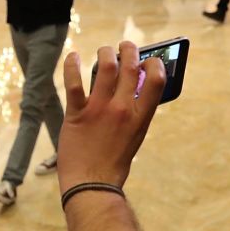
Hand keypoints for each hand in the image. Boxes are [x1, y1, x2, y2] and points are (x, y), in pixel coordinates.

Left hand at [56, 42, 165, 193]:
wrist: (91, 184)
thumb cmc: (113, 163)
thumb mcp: (134, 137)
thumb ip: (135, 114)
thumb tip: (134, 89)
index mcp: (140, 117)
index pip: (157, 81)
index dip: (155, 64)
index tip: (149, 60)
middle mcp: (122, 109)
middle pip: (129, 67)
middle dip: (129, 50)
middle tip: (125, 46)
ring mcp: (99, 110)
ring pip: (104, 68)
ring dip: (105, 53)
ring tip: (104, 51)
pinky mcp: (76, 113)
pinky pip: (74, 83)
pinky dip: (72, 65)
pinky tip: (73, 56)